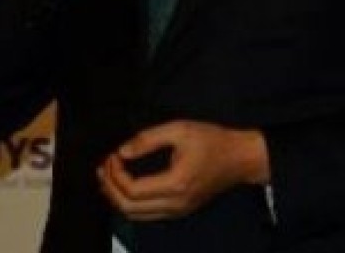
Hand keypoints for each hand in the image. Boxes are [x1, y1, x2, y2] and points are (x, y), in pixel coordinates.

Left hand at [97, 121, 269, 220]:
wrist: (240, 158)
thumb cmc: (213, 141)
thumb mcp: (180, 129)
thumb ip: (148, 139)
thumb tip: (123, 152)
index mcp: (175, 183)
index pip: (132, 189)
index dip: (116, 174)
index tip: (113, 155)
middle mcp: (176, 203)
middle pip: (129, 208)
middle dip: (110, 188)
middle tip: (104, 167)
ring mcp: (178, 211)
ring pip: (136, 216)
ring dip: (117, 198)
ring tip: (109, 178)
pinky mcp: (179, 210)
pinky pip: (147, 215)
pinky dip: (130, 204)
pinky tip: (125, 187)